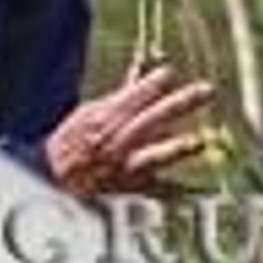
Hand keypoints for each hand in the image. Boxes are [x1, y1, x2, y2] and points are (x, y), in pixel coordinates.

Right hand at [43, 59, 215, 200]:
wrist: (54, 183)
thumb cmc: (71, 142)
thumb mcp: (90, 113)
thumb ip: (122, 95)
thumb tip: (142, 69)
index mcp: (108, 118)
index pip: (135, 95)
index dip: (153, 83)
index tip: (169, 72)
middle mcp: (119, 142)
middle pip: (154, 118)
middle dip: (181, 103)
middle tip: (208, 89)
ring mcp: (126, 168)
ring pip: (155, 157)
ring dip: (177, 148)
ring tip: (200, 141)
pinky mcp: (132, 191)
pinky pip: (159, 193)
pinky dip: (180, 193)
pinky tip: (202, 192)